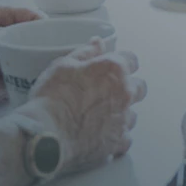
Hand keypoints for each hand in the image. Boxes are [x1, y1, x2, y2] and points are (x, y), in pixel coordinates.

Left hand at [0, 8, 39, 99]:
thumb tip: (19, 39)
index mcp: (2, 19)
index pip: (33, 20)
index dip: (47, 30)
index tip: (56, 43)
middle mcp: (7, 38)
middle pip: (33, 47)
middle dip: (35, 60)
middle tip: (36, 72)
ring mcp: (3, 59)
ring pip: (25, 68)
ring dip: (18, 79)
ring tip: (2, 85)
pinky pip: (11, 84)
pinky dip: (5, 90)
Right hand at [21, 38, 146, 174]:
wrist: (46, 136)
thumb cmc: (51, 98)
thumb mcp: (62, 66)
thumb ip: (85, 53)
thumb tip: (98, 43)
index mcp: (113, 70)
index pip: (132, 60)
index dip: (121, 63)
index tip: (111, 68)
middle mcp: (125, 94)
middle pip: (139, 88)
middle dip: (127, 88)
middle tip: (106, 93)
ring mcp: (123, 120)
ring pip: (132, 114)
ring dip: (121, 114)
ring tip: (99, 118)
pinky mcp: (118, 143)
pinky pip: (125, 139)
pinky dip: (115, 137)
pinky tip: (100, 137)